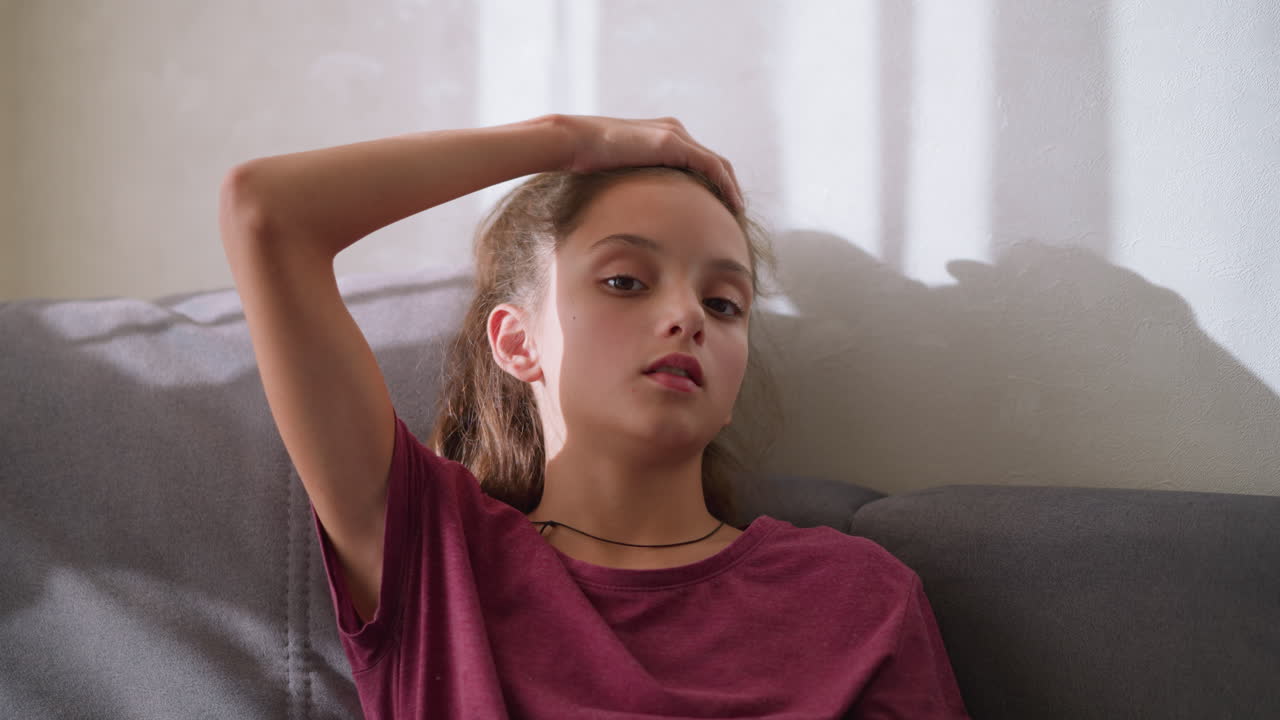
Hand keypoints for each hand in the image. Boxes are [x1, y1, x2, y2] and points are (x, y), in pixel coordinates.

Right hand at [554, 114, 743, 211]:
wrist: (573, 141)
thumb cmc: (586, 159)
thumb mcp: (618, 172)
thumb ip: (635, 183)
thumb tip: (632, 208)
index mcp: (662, 135)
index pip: (697, 159)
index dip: (712, 182)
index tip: (718, 204)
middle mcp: (673, 131)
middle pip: (712, 161)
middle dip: (726, 185)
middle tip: (734, 209)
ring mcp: (674, 135)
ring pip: (716, 163)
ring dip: (730, 187)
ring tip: (737, 210)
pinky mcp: (672, 143)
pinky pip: (710, 166)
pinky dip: (724, 184)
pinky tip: (730, 203)